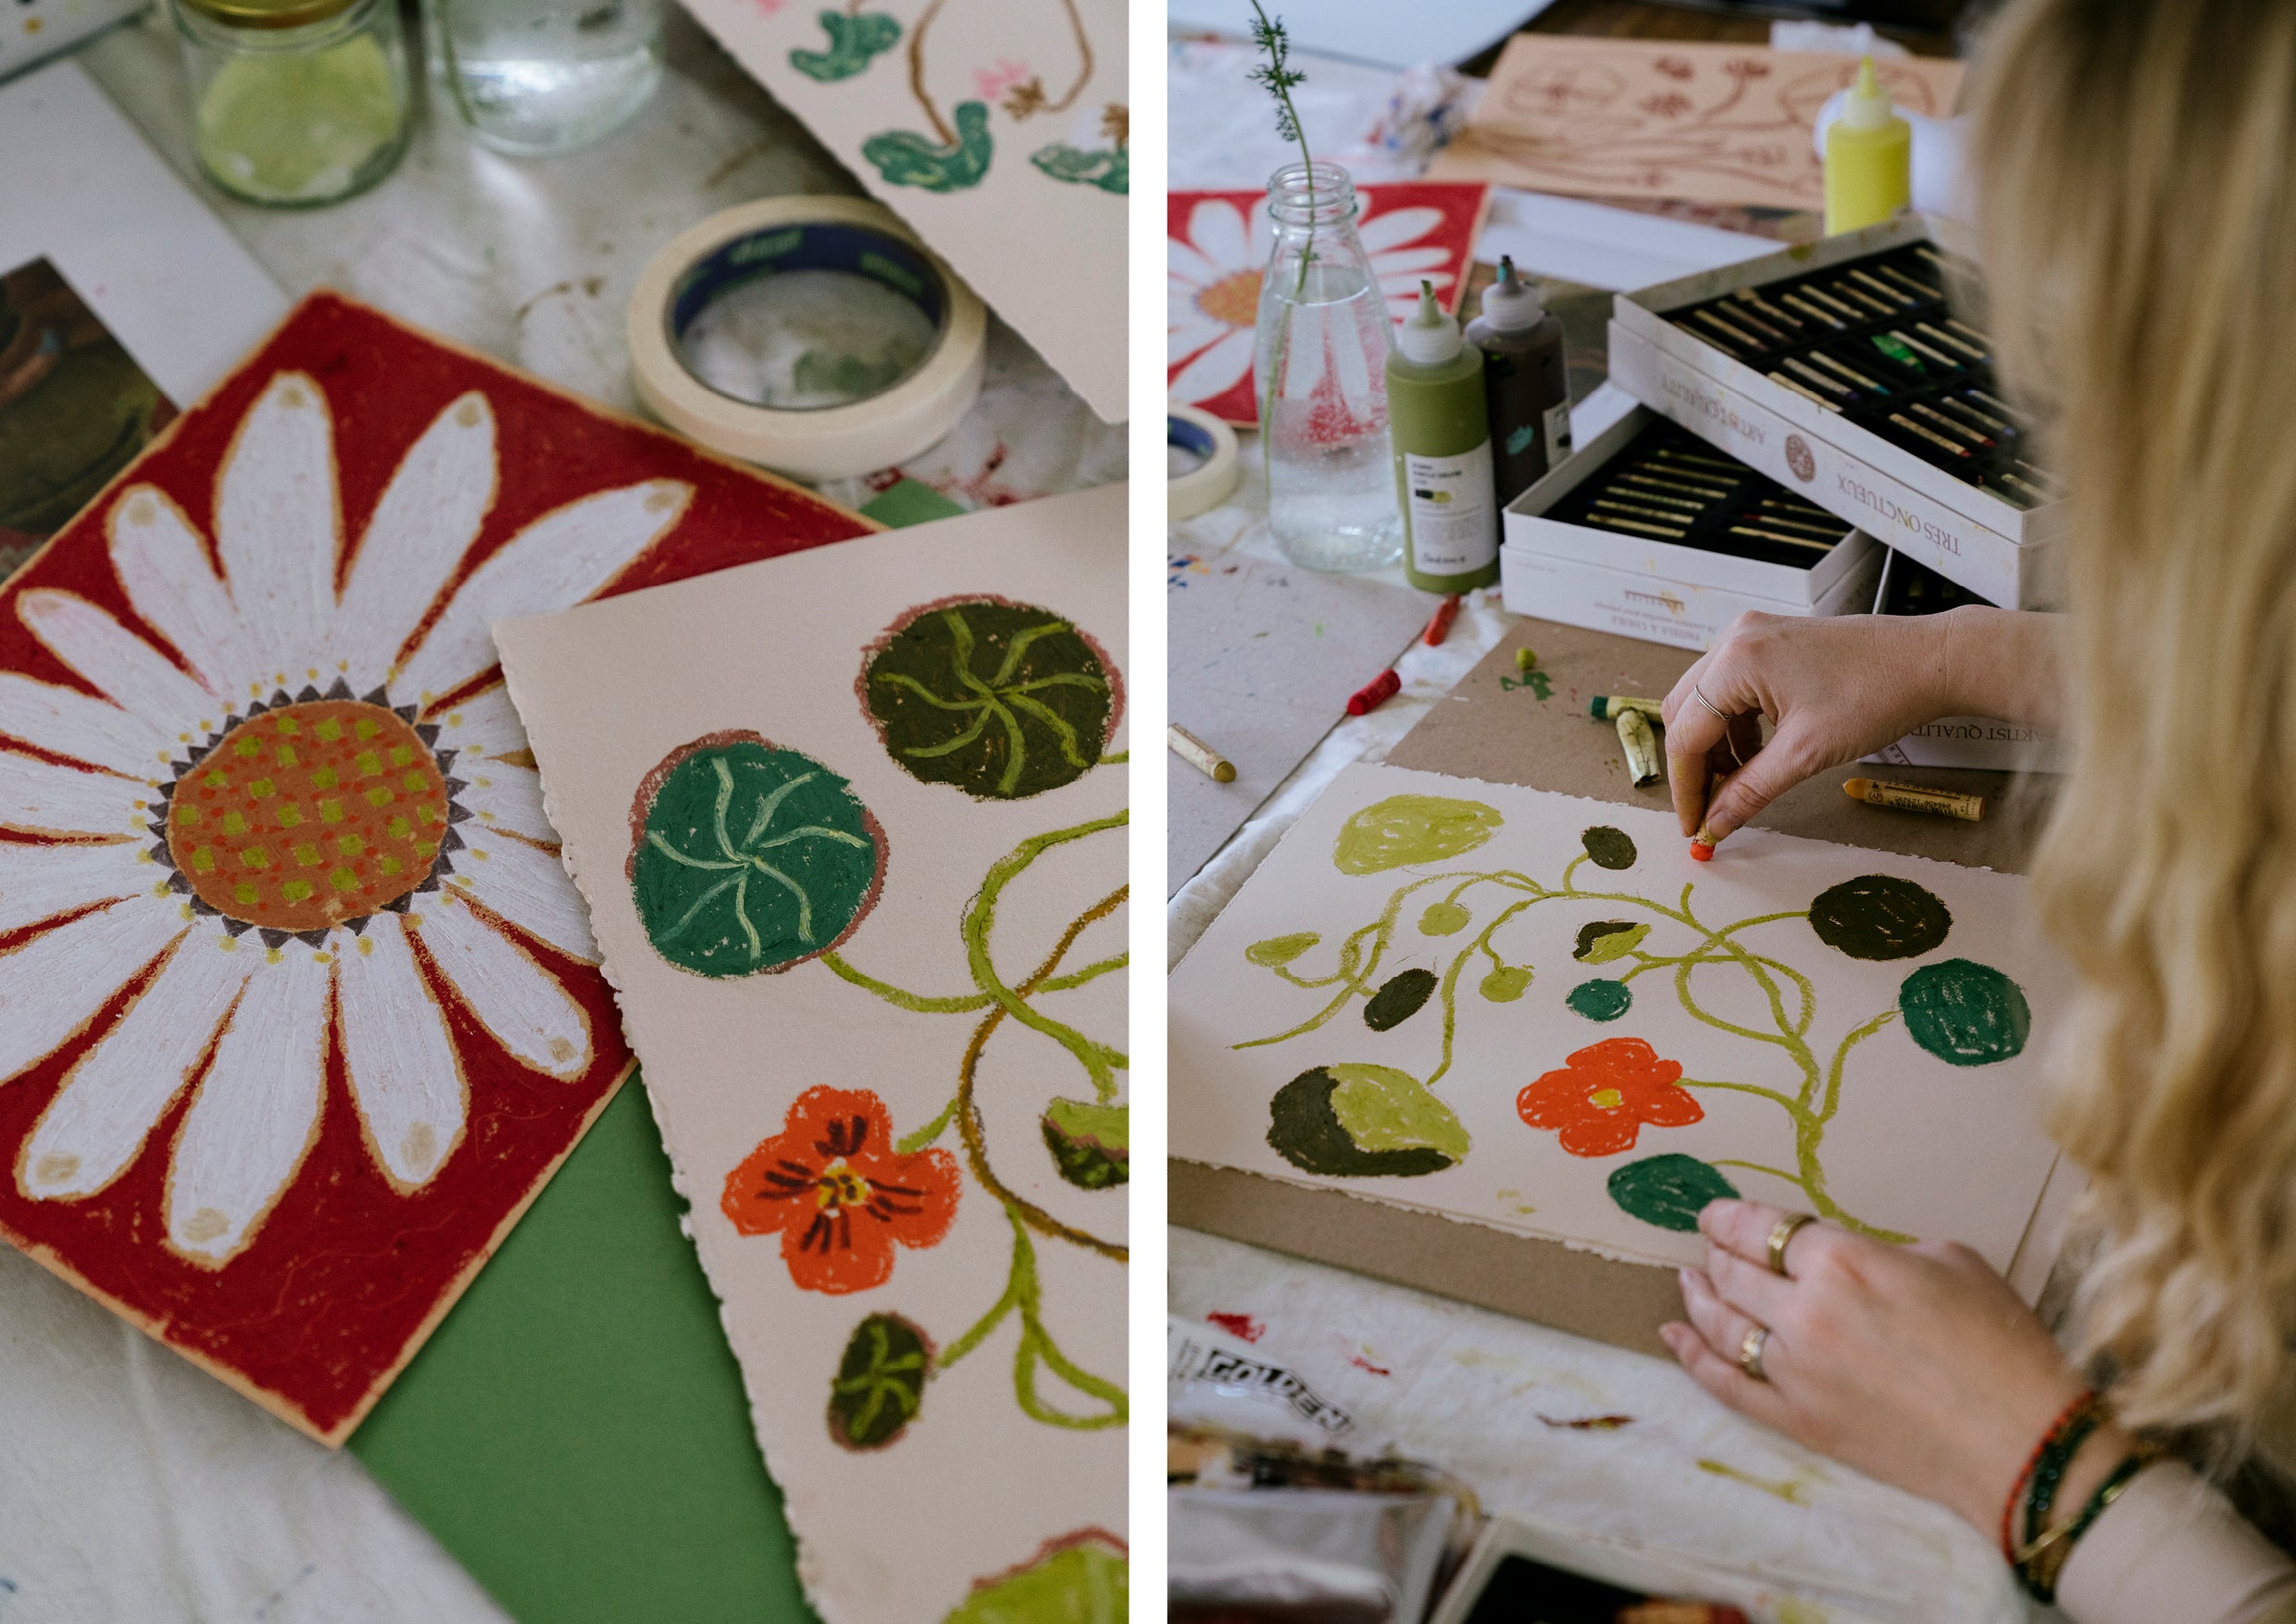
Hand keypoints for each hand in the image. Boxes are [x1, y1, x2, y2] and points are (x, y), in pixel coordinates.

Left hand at [1659, 1198, 2114, 1537]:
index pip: (1764, 1228)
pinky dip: (1692, 1357)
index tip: (1715, 1213)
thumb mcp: (1951, 1262)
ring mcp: (1796, 1372)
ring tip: (1687, 1278)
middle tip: (1709, 1244)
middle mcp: (1806, 1312)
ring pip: (1721, 1324)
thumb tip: (1848, 1257)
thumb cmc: (2002, 1346)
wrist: (2024, 1445)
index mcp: (1844, 1262)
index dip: (1731, 1217)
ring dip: (1697, 1296)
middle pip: (1735, 1272)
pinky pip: (1727, 1384)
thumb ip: (1882, 1250)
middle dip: (1717, 1252)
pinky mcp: (1799, 1422)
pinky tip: (1672, 1335)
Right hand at [1660, 612, 1955, 842]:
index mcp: (1736, 660)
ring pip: (1707, 702)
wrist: (1931, 661)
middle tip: (1708, 810)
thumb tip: (1714, 825)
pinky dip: (1736, 727)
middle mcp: (1736, 640)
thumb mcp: (1807, 753)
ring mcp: (1753, 637)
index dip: (1686, 787)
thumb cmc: (1878, 695)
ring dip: (1715, 748)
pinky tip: (1758, 755)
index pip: (1685, 733)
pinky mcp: (1772, 643)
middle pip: (1686, 713)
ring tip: (1739, 785)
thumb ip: (1750, 791)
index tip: (1693, 826)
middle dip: (1694, 766)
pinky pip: (1733, 690)